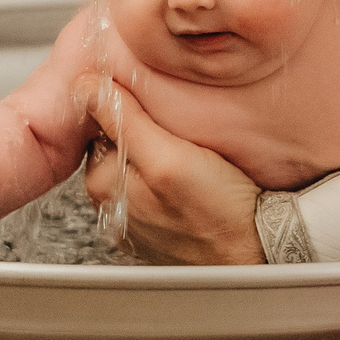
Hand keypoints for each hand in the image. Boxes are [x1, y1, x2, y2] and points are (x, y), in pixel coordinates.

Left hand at [81, 77, 260, 264]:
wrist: (254, 253)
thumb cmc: (216, 209)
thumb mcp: (168, 154)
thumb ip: (125, 121)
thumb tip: (84, 86)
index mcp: (102, 183)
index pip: (101, 126)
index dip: (130, 109)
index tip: (159, 109)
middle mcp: (112, 204)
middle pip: (121, 145)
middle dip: (146, 132)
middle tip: (181, 133)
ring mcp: (136, 219)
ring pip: (141, 166)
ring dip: (162, 153)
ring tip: (192, 155)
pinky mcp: (160, 229)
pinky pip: (159, 188)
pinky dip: (173, 177)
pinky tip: (195, 177)